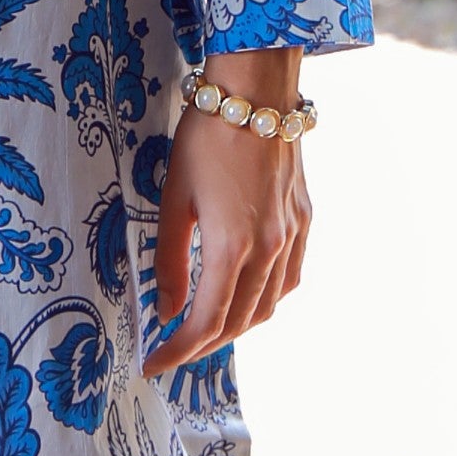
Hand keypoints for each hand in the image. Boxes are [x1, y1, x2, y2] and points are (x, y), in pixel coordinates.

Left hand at [148, 62, 313, 368]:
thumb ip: (170, 259)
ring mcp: (292, 236)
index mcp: (232, 246)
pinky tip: (245, 297)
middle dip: (203, 345)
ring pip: (268, 306)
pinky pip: (288, 279)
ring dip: (235, 327)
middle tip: (172, 352)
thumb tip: (167, 308)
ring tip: (203, 331)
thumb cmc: (206, 137)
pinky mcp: (303, 221)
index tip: (153, 364)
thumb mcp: (173, 198)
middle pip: (238, 322)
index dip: (178, 351)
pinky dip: (264, 300)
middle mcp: (270, 249)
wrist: (256, 91)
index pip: (206, 322)